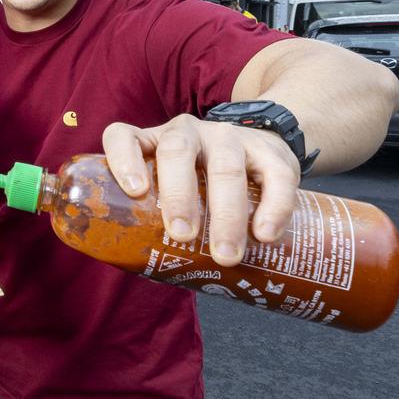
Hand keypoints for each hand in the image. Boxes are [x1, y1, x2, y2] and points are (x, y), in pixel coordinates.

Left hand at [103, 114, 300, 266]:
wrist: (258, 148)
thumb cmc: (200, 180)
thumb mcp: (171, 186)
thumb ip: (156, 216)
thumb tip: (140, 266)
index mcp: (153, 142)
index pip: (123, 137)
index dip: (123, 160)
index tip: (134, 191)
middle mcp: (187, 133)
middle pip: (177, 152)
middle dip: (178, 196)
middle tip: (182, 235)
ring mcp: (229, 138)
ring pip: (226, 168)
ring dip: (226, 214)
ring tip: (225, 253)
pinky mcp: (269, 151)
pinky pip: (276, 176)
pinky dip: (273, 207)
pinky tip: (265, 235)